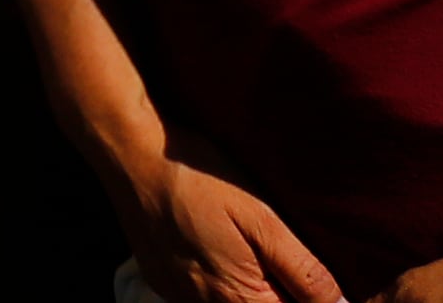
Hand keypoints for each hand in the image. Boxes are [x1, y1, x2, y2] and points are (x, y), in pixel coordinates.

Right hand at [107, 141, 342, 302]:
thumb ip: (302, 269)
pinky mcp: (161, 282)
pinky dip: (220, 281)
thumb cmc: (198, 178)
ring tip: (249, 246)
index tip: (313, 276)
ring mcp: (178, 296)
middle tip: (283, 254)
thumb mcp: (261, 217)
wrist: (129, 154)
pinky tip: (219, 246)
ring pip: (232, 302)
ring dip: (251, 288)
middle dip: (281, 292)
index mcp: (238, 298)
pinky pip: (202, 295)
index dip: (312, 298)